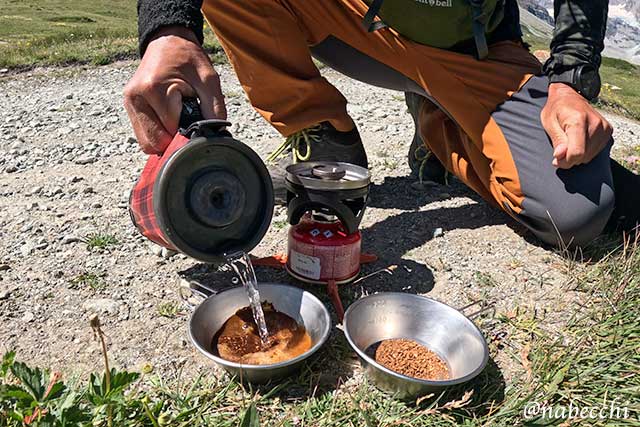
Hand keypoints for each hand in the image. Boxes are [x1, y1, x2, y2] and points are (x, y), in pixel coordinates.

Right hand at [123, 26, 226, 153]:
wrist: (167, 40)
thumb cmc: (188, 58)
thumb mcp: (209, 79)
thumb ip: (215, 108)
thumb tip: (216, 135)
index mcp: (154, 89)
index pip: (171, 132)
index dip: (187, 134)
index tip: (197, 124)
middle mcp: (136, 97)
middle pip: (155, 143)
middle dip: (174, 140)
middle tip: (187, 124)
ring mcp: (130, 103)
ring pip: (147, 143)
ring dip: (165, 140)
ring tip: (177, 121)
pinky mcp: (129, 106)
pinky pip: (142, 135)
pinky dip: (157, 135)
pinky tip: (168, 121)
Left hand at [541, 83, 612, 168]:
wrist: (569, 95)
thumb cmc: (556, 109)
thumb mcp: (549, 123)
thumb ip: (557, 141)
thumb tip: (560, 157)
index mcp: (578, 120)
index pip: (577, 152)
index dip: (565, 161)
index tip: (556, 159)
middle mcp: (595, 124)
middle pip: (583, 156)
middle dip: (569, 158)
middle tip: (560, 148)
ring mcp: (604, 127)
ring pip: (589, 156)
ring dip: (577, 155)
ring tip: (569, 141)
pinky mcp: (608, 131)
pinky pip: (595, 151)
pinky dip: (585, 151)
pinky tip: (579, 141)